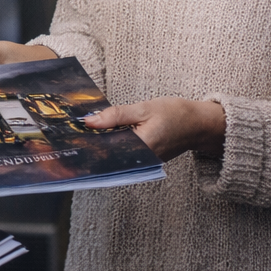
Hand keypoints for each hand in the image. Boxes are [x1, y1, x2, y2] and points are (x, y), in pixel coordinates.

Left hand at [84, 98, 225, 161]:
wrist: (199, 124)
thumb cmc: (175, 114)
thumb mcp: (143, 108)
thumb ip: (116, 116)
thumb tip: (89, 122)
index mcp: (141, 147)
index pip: (107, 151)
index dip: (88, 145)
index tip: (71, 139)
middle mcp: (142, 160)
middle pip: (109, 156)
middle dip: (92, 146)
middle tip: (72, 137)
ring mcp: (144, 162)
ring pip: (116, 156)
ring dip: (102, 146)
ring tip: (84, 135)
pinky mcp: (146, 160)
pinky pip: (125, 155)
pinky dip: (114, 146)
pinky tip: (103, 136)